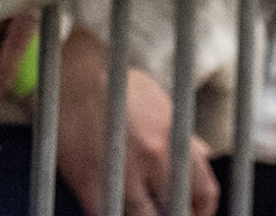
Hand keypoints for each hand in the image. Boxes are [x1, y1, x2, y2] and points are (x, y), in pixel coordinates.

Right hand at [52, 27, 217, 215]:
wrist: (71, 73)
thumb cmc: (118, 86)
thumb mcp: (160, 103)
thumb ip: (182, 135)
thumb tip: (203, 154)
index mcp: (174, 137)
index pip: (204, 191)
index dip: (202, 210)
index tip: (193, 212)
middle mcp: (152, 156)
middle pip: (176, 212)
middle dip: (172, 214)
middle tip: (163, 210)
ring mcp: (119, 172)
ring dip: (142, 215)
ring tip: (137, 209)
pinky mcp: (88, 182)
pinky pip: (107, 214)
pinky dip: (111, 213)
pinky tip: (110, 206)